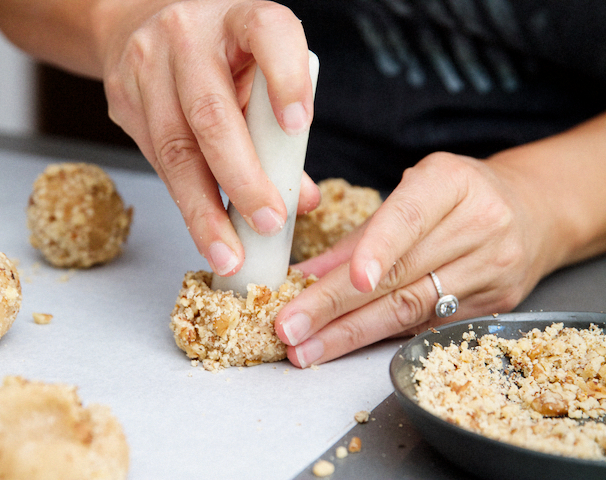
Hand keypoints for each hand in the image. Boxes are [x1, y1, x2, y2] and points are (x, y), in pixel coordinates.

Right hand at [99, 0, 319, 275]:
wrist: (137, 22)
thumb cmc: (217, 53)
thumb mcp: (256, 69)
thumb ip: (279, 127)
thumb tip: (301, 198)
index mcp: (239, 16)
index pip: (267, 33)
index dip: (285, 78)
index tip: (299, 125)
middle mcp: (188, 34)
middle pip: (212, 113)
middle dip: (242, 179)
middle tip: (267, 224)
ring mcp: (148, 64)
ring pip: (175, 148)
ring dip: (204, 210)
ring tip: (228, 252)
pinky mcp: (122, 96)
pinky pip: (155, 157)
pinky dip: (184, 198)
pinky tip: (203, 226)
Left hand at [275, 151, 558, 367]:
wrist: (532, 211)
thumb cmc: (457, 196)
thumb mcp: (411, 192)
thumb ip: (360, 235)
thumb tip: (304, 276)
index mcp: (452, 183)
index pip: (409, 218)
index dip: (376, 250)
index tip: (344, 279)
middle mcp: (479, 224)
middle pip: (401, 275)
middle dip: (336, 307)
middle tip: (290, 327)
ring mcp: (492, 269)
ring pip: (412, 309)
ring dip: (351, 334)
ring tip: (307, 348)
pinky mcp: (495, 306)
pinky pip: (427, 325)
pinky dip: (381, 336)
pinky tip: (345, 345)